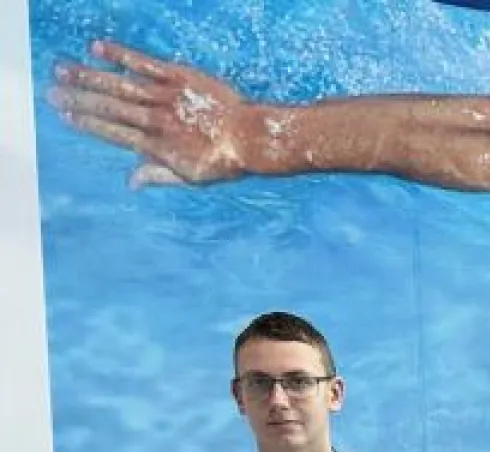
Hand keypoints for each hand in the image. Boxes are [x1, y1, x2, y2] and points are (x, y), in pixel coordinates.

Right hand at [52, 41, 255, 186]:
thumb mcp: (192, 176)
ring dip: (90, 77)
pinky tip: (98, 48)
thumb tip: (130, 181)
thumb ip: (158, 175)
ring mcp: (167, 97)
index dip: (87, 124)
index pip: (114, 133)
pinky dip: (121, 56)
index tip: (65, 115)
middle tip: (51, 91)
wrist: (253, 138)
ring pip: (121, 86)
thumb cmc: (224, 160)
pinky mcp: (180, 77)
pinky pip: (145, 64)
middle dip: (79, 100)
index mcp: (157, 146)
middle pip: (110, 108)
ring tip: (64, 70)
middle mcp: (157, 121)